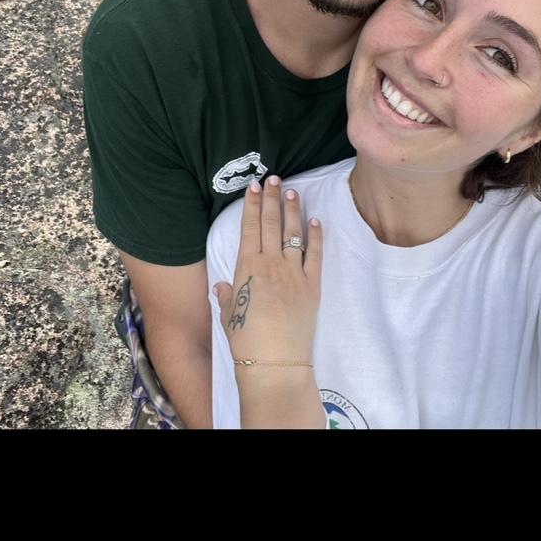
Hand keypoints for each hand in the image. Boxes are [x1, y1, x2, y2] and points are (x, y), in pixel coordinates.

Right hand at [213, 175, 323, 371]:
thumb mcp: (228, 316)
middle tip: (273, 178)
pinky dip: (316, 236)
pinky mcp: (312, 285)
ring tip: (292, 190)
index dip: (252, 204)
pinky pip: (314, 254)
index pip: (249, 227)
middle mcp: (270, 263)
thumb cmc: (246, 342)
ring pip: (293, 233)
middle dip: (271, 198)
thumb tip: (224, 284)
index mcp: (247, 267)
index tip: (254, 186)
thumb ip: (227, 295)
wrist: (274, 362)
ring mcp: (293, 273)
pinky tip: (316, 220)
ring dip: (292, 210)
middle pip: (270, 223)